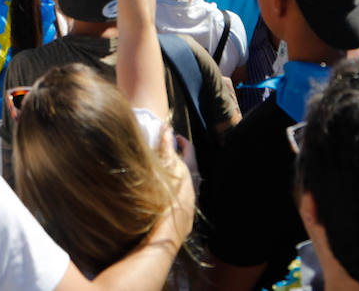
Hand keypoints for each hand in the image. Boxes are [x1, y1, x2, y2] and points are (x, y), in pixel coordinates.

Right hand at [155, 125, 195, 242]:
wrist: (168, 231)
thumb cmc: (165, 196)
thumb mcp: (163, 167)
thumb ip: (165, 146)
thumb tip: (167, 127)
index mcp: (190, 172)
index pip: (190, 150)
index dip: (182, 141)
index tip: (175, 136)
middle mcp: (195, 186)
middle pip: (190, 167)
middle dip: (180, 158)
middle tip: (167, 153)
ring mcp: (192, 201)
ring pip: (187, 183)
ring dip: (178, 175)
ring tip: (165, 172)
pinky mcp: (186, 215)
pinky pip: (183, 197)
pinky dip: (176, 190)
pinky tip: (166, 195)